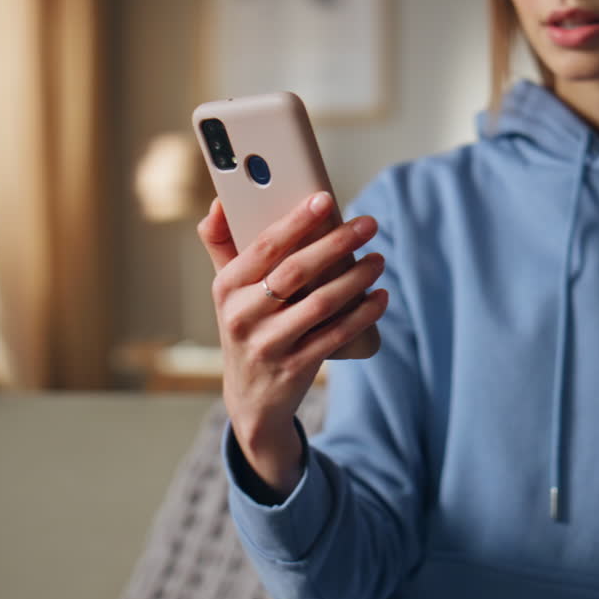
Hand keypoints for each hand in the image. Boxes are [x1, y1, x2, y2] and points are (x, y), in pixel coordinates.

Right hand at [198, 191, 388, 494]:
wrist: (251, 399)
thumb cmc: (247, 329)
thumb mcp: (228, 293)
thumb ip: (223, 246)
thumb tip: (219, 202)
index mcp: (226, 288)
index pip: (264, 247)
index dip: (296, 221)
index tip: (326, 199)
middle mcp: (242, 316)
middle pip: (296, 271)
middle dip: (337, 243)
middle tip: (369, 224)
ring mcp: (268, 344)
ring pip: (320, 303)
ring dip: (356, 278)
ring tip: (378, 260)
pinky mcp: (294, 368)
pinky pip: (336, 335)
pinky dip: (362, 314)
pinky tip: (380, 297)